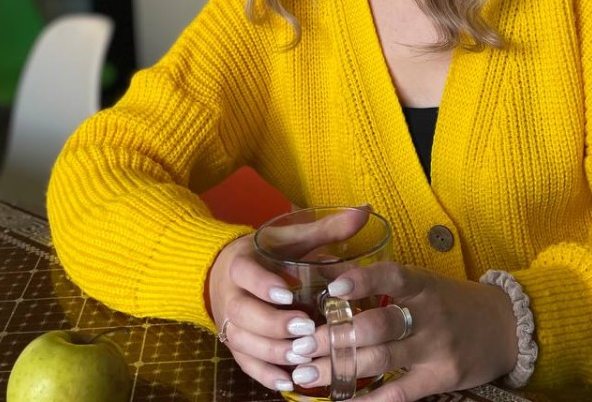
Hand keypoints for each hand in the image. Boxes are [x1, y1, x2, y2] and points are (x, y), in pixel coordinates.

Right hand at [206, 208, 372, 393]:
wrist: (227, 270)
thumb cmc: (270, 252)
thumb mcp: (294, 238)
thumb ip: (327, 228)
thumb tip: (365, 210)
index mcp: (242, 261)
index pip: (244, 272)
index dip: (263, 284)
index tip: (289, 293)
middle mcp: (230, 293)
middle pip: (242, 313)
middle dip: (272, 324)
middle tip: (305, 328)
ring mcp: (229, 321)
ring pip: (242, 341)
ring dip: (271, 351)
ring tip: (301, 355)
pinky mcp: (235, 344)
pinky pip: (245, 363)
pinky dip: (265, 374)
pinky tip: (288, 381)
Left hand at [287, 262, 518, 401]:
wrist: (504, 328)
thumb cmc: (452, 300)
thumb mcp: (423, 281)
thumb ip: (381, 278)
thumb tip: (327, 270)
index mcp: (423, 284)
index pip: (392, 277)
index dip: (363, 281)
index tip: (332, 289)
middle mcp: (429, 315)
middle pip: (378, 325)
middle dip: (333, 336)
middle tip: (298, 344)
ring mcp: (435, 350)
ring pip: (381, 360)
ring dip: (338, 368)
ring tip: (304, 374)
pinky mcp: (439, 380)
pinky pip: (398, 394)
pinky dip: (368, 401)